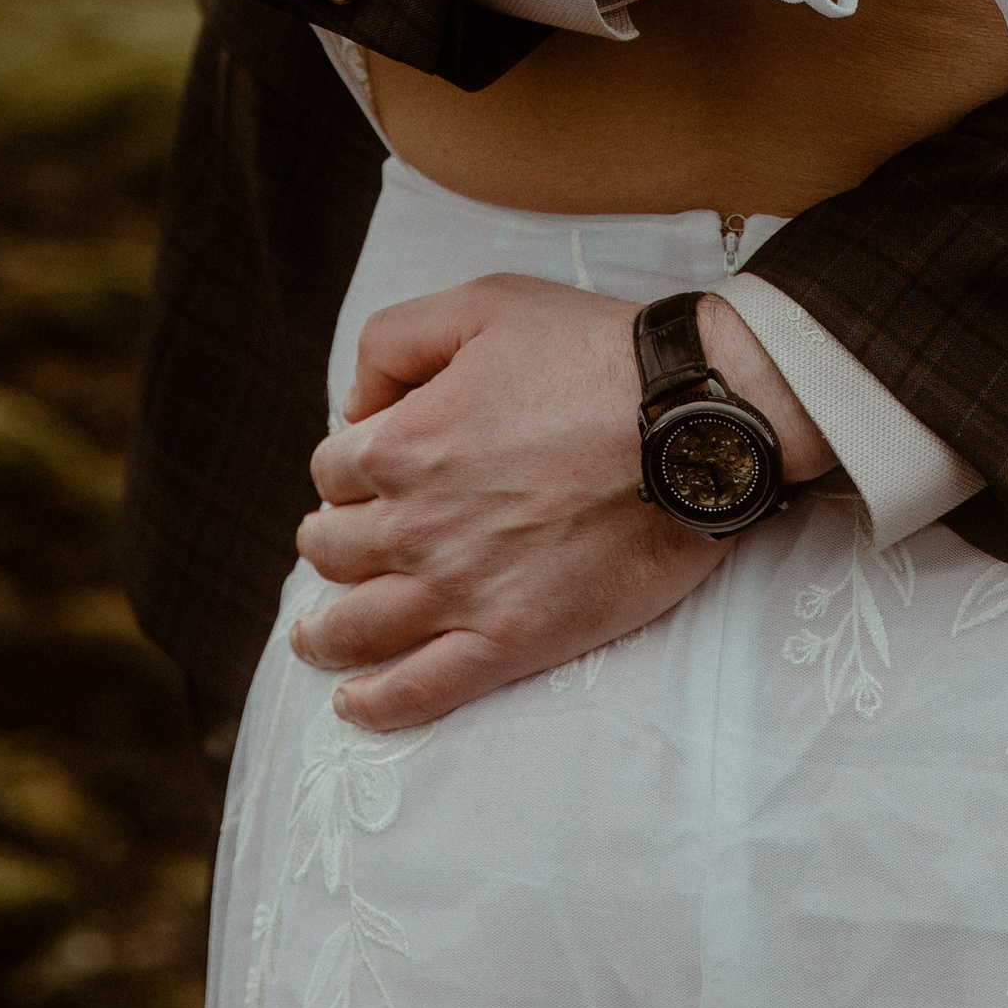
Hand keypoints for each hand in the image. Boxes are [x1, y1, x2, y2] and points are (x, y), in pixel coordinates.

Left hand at [289, 275, 828, 731]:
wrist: (693, 424)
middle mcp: (416, 526)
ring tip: (314, 638)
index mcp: (402, 444)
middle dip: (331, 539)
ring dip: (323, 632)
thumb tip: (355, 404)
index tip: (374, 465)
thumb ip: (395, 340)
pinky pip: (422, 690)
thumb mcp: (482, 303)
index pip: (332, 468)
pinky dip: (377, 704)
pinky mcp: (512, 639)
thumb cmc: (594, 352)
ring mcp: (461, 591)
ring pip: (356, 627)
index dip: (348, 462)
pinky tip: (354, 703)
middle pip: (332, 549)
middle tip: (348, 540)